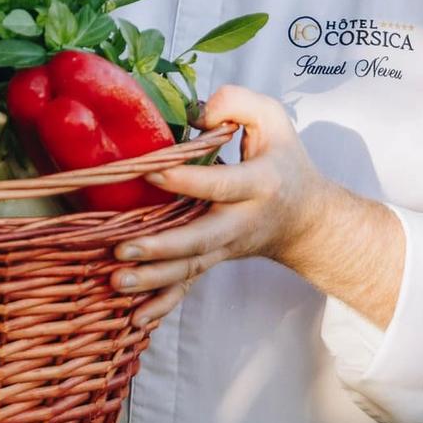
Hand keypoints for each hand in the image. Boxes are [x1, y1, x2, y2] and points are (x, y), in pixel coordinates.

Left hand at [110, 86, 339, 325]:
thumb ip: (238, 103)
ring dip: (152, 280)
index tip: (149, 172)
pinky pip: (189, 285)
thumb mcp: (274, 119)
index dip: (186, 180)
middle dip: (161, 248)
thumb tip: (195, 114)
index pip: (220, 185)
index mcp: (259, 184)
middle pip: (200, 240)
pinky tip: (136, 319)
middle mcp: (242, 221)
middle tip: (122, 249)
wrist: (306, 219)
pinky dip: (164, 304)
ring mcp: (227, 247)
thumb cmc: (284, 161)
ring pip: (190, 268)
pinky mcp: (215, 261)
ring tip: (116, 283)